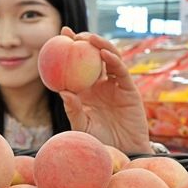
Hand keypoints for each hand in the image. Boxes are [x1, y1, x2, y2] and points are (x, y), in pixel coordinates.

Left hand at [57, 27, 151, 153]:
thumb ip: (73, 110)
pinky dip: (114, 61)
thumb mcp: (81, 126)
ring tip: (88, 39)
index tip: (58, 36)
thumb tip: (63, 92)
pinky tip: (104, 54)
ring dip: (99, 45)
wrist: (121, 152)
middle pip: (91, 57)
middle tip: (71, 34)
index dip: (67, 49)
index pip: (74, 65)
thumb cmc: (97, 142)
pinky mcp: (129, 90)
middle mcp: (98, 84)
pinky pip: (120, 72)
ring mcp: (114, 85)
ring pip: (108, 58)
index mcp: (83, 91)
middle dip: (82, 41)